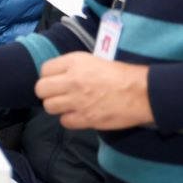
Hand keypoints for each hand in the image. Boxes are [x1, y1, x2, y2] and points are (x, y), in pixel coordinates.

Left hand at [34, 52, 153, 130]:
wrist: (142, 93)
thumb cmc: (122, 75)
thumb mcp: (94, 61)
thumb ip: (73, 67)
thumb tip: (58, 75)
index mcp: (74, 62)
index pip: (44, 70)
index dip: (49, 76)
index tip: (55, 80)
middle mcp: (72, 80)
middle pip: (41, 89)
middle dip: (47, 92)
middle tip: (57, 94)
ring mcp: (77, 100)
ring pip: (49, 106)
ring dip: (56, 107)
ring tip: (67, 105)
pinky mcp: (85, 118)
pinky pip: (64, 122)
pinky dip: (69, 120)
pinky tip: (78, 115)